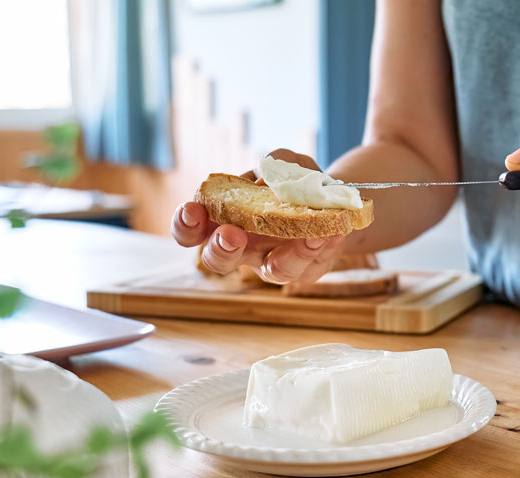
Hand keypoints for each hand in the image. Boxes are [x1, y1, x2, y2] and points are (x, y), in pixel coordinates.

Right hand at [171, 149, 346, 282]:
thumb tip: (265, 180)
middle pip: (218, 261)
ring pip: (274, 271)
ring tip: (307, 235)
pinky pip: (309, 265)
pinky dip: (320, 247)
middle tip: (231, 234)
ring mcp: (273, 262)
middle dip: (220, 249)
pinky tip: (331, 232)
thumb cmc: (296, 183)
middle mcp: (244, 248)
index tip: (193, 211)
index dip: (185, 225)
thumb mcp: (286, 163)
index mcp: (225, 220)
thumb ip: (275, 164)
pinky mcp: (305, 269)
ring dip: (286, 256)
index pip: (192, 231)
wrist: (334, 201)